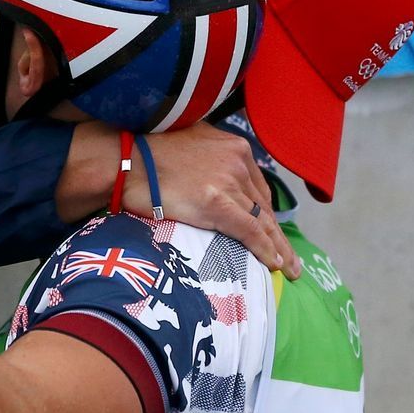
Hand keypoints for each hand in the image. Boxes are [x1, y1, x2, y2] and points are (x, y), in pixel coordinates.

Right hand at [129, 126, 301, 279]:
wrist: (124, 158)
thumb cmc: (146, 152)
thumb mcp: (189, 143)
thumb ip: (208, 158)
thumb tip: (208, 179)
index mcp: (233, 146)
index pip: (257, 187)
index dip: (264, 213)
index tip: (271, 231)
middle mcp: (237, 161)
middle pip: (264, 205)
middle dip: (277, 234)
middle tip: (289, 257)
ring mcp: (229, 181)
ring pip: (263, 221)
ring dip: (279, 248)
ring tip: (290, 269)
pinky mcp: (216, 203)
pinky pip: (250, 231)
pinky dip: (265, 249)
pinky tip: (274, 265)